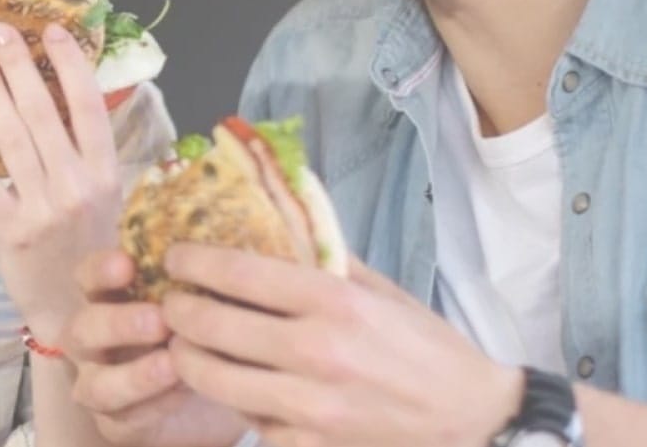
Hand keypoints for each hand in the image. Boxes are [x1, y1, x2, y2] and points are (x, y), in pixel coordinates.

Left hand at [0, 22, 119, 340]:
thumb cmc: (87, 244)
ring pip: (13, 139)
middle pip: (46, 113)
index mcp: (106, 171)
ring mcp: (45, 208)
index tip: (51, 29)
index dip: (71, 64)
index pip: (90, 106)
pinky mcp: (11, 230)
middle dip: (20, 66)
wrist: (75, 311)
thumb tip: (77, 87)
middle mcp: (79, 185)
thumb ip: (90, 148)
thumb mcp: (104, 194)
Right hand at [66, 250, 250, 446]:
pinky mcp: (116, 423)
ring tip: (173, 364)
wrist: (224, 384)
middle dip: (117, 323)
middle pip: (82, 329)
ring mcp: (100, 384)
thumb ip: (208, 269)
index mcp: (108, 299)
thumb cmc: (211, 326)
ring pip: (95, 385)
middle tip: (160, 319)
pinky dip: (152, 407)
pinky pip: (121, 420)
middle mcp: (95, 341)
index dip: (100, 270)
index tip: (127, 262)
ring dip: (132, 375)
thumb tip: (239, 230)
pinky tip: (185, 392)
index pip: (86, 278)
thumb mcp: (210, 294)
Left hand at [162, 246, 521, 446]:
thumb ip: (324, 259)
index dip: (191, 261)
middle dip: (177, 310)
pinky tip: (237, 387)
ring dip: (187, 357)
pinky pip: (247, 420)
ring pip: (212, 378)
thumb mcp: (381, 291)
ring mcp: (310, 407)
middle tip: (171, 302)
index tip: (174, 257)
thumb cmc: (427, 349)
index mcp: (336, 303)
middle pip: (209, 325)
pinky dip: (236, 402)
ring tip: (185, 343)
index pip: (237, 272)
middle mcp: (318, 353)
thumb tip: (273, 221)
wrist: (475, 423)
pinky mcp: (308, 445)